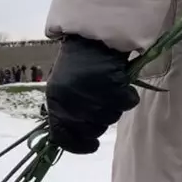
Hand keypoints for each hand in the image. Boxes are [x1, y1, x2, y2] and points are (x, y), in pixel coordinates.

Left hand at [46, 35, 139, 153]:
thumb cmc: (77, 64)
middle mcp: (71, 101)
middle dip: (98, 121)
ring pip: (110, 118)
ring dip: (113, 108)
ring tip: (108, 89)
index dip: (78, 145)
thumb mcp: (61, 89)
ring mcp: (92, 94)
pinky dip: (127, 96)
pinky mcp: (113, 85)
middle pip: (91, 129)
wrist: (93, 36)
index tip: (90, 145)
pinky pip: (126, 103)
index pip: (62, 136)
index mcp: (55, 102)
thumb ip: (64, 114)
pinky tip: (121, 84)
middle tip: (100, 104)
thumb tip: (72, 140)